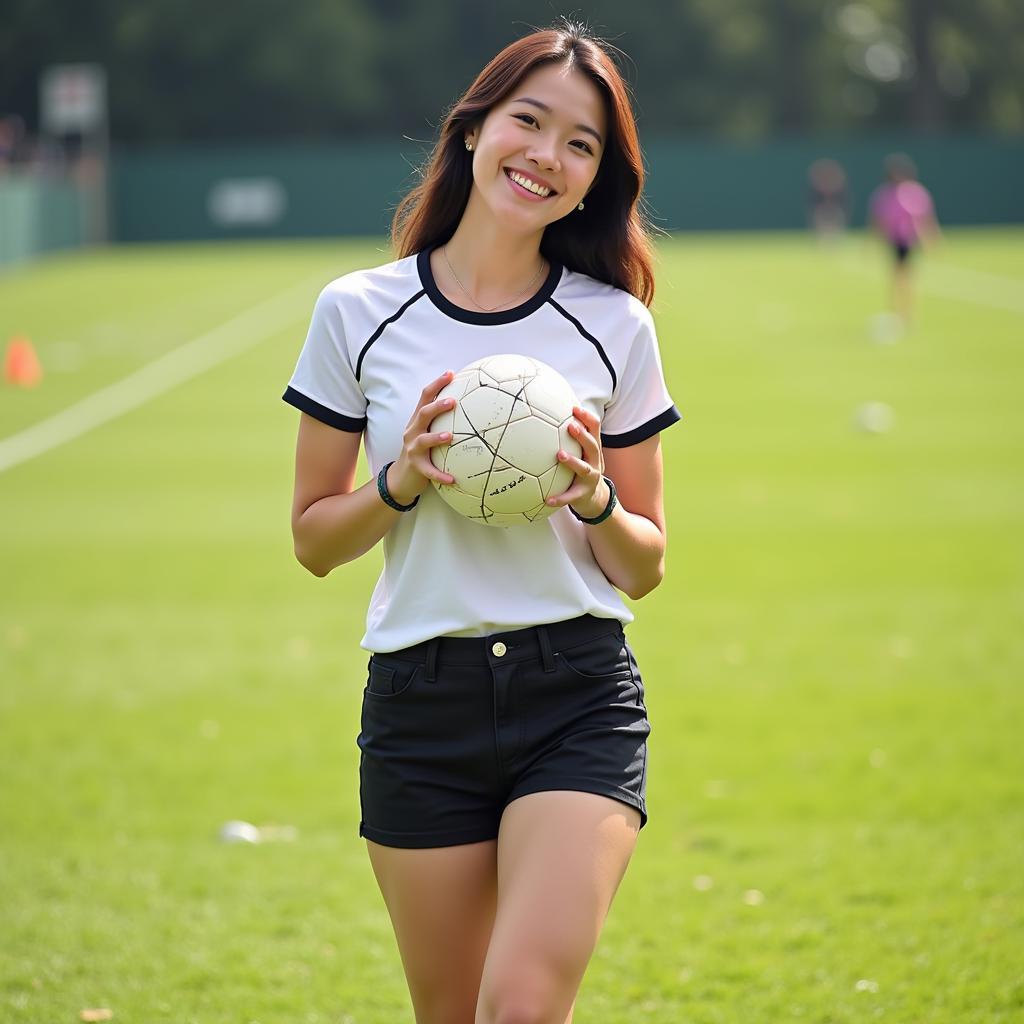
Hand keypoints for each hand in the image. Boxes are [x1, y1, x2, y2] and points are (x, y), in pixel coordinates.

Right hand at [387, 371, 456, 505]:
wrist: (401, 477)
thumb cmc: (421, 451)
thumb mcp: (427, 432)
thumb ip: (441, 420)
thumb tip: (468, 405)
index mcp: (418, 421)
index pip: (425, 397)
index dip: (437, 384)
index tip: (451, 373)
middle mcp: (413, 431)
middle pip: (423, 414)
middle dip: (436, 406)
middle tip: (453, 401)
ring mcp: (413, 449)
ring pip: (423, 440)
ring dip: (436, 438)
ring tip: (449, 436)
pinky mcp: (416, 467)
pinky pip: (429, 471)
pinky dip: (440, 474)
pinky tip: (452, 479)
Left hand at [546, 405, 609, 518]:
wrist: (595, 498)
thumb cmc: (583, 469)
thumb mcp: (583, 453)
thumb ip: (574, 438)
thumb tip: (554, 415)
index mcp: (593, 450)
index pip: (595, 429)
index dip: (587, 418)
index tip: (575, 408)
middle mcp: (594, 462)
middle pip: (592, 446)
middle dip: (583, 436)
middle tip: (570, 426)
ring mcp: (590, 478)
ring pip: (584, 469)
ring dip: (573, 461)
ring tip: (560, 455)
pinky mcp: (582, 494)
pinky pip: (570, 496)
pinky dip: (560, 498)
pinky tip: (547, 499)